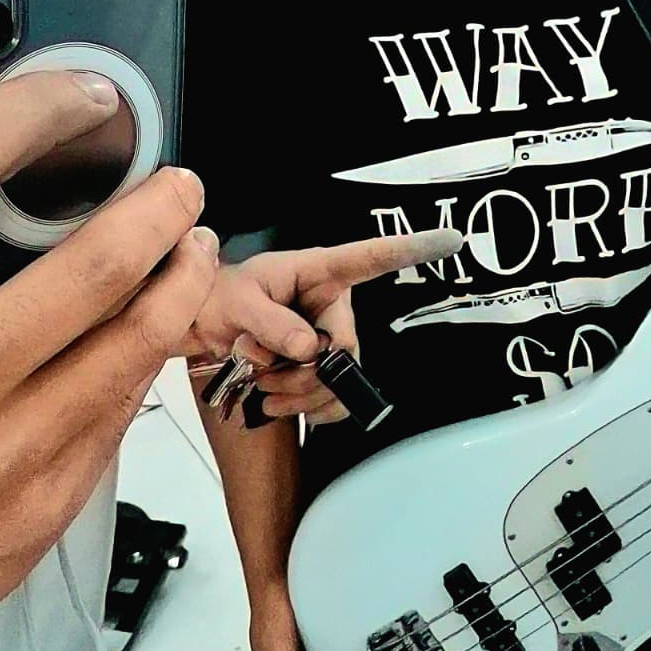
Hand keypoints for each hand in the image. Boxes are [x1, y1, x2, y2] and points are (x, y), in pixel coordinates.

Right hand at [0, 71, 217, 447]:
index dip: (34, 113)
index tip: (79, 98)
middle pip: (95, 263)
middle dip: (158, 208)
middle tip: (177, 186)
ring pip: (136, 341)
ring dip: (180, 281)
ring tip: (190, 249)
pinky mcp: (37, 509)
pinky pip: (119, 410)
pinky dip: (140, 357)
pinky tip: (142, 333)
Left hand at [187, 230, 461, 423]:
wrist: (200, 329)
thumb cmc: (218, 298)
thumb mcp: (237, 302)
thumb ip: (271, 323)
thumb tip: (310, 349)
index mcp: (319, 272)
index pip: (371, 258)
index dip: (411, 249)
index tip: (450, 239)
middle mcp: (332, 305)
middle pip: (346, 348)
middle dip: (306, 372)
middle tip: (264, 374)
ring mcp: (329, 340)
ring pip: (339, 381)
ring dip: (300, 395)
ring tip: (263, 387)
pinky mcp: (322, 372)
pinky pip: (334, 402)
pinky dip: (307, 410)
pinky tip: (278, 404)